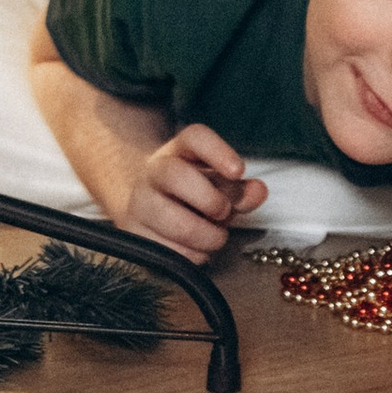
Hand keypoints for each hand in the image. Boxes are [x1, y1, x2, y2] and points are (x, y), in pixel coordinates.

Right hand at [119, 124, 268, 261]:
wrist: (148, 210)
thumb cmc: (194, 197)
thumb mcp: (219, 188)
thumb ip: (240, 191)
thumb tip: (258, 191)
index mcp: (180, 151)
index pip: (195, 137)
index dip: (217, 151)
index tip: (238, 171)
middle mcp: (154, 170)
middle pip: (175, 175)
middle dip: (208, 199)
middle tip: (224, 213)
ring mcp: (140, 202)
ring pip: (168, 218)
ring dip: (203, 234)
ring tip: (216, 238)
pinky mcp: (133, 232)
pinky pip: (165, 249)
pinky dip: (190, 255)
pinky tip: (197, 251)